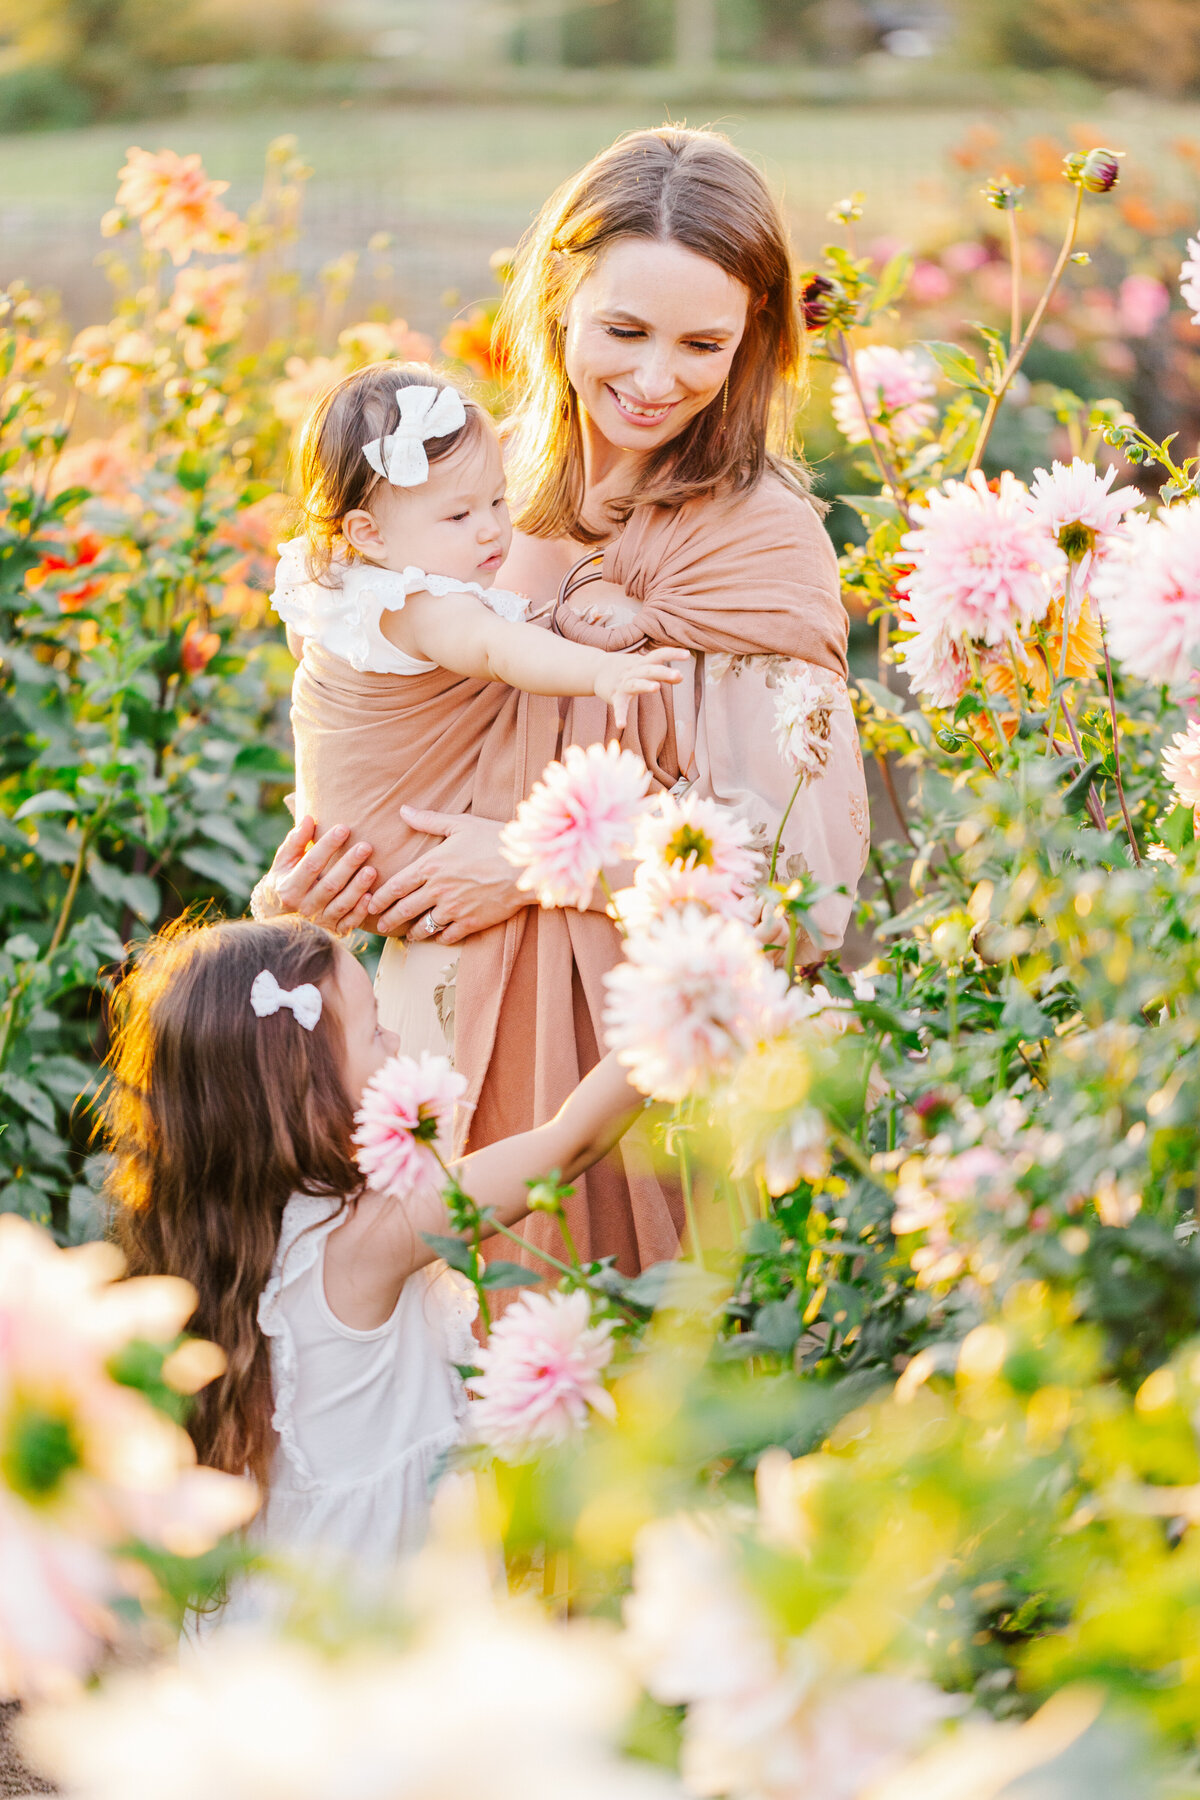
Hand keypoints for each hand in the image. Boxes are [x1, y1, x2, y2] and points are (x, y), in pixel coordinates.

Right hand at [257, 815, 378, 932]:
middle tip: (366, 846)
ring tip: (372, 870)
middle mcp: (304, 907)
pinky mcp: (333, 931)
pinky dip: (360, 911)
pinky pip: (349, 923)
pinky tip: (371, 897)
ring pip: (341, 904)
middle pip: (329, 885)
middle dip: (348, 865)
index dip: (327, 846)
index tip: (344, 828)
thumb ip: (295, 842)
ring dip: (358, 888)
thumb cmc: (285, 881)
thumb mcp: (283, 862)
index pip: (310, 864)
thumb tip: (308, 818)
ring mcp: (319, 921)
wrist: (280, 918)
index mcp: (290, 888)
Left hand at [368, 809, 528, 944]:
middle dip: (388, 920)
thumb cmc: (494, 839)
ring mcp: (454, 908)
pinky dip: (439, 938)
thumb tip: (404, 810)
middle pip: (404, 909)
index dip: (380, 898)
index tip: (370, 905)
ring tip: (407, 935)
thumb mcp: (460, 824)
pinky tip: (437, 936)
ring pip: (424, 927)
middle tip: (380, 927)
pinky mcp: (472, 922)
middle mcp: (438, 890)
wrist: (525, 864)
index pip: (396, 886)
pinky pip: (448, 936)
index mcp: (431, 866)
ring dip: (412, 932)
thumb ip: (429, 820)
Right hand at [594, 647, 686, 728]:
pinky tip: (621, 725)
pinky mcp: (614, 696)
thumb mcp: (642, 666)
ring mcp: (623, 684)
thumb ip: (660, 671)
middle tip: (679, 675)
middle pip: (649, 670)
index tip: (687, 655)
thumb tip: (681, 676)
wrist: (595, 670)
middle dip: (663, 672)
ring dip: (645, 685)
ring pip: (635, 684)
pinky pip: (618, 707)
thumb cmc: (625, 669)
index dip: (672, 654)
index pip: (658, 655)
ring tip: (656, 688)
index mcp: (641, 662)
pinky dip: (620, 715)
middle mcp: (633, 671)